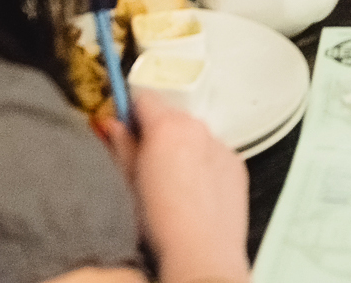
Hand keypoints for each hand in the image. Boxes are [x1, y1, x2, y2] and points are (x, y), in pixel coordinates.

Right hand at [122, 89, 248, 282]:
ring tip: (174, 183)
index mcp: (167, 127)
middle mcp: (198, 129)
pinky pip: (215, 154)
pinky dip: (204, 164)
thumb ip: (121, 146)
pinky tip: (196, 192)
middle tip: (147, 164)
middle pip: (171, 115)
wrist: (202, 253)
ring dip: (183, 147)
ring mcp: (221, 145)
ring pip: (194, 134)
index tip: (126, 127)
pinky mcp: (236, 164)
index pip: (144, 97)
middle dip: (157, 132)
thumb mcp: (129, 181)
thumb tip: (114, 125)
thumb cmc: (162, 223)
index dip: (131, 112)